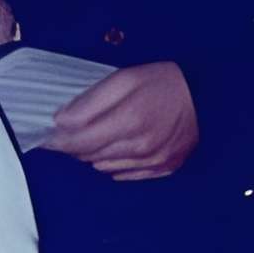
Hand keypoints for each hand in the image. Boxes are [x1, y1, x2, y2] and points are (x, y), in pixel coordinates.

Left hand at [46, 61, 198, 179]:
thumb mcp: (124, 78)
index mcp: (129, 121)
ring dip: (92, 153)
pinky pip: (124, 173)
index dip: (57, 139)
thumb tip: (61, 120)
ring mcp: (153, 161)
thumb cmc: (163, 82)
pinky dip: (113, 162)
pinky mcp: (163, 168)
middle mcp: (140, 148)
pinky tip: (115, 146)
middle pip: (88, 156)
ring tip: (94, 134)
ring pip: (103, 166)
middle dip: (73, 145)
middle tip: (67, 131)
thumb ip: (90, 101)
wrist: (206, 95)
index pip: (78, 141)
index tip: (47, 134)